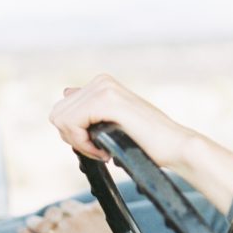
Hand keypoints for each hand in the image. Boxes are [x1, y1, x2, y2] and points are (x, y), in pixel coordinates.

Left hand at [49, 74, 232, 214]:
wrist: (175, 146)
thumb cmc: (147, 141)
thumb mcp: (112, 121)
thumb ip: (89, 106)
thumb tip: (66, 92)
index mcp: (101, 84)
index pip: (62, 111)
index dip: (74, 135)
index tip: (98, 146)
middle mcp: (101, 81)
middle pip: (57, 115)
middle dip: (74, 139)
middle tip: (101, 150)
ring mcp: (104, 88)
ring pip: (61, 120)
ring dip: (81, 143)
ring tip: (106, 150)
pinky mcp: (107, 100)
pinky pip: (72, 124)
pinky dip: (84, 144)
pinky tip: (107, 150)